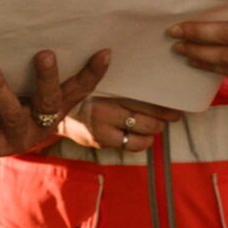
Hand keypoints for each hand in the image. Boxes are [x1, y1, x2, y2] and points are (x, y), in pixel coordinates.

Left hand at [0, 49, 111, 158]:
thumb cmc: (1, 102)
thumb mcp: (22, 90)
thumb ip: (31, 72)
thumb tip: (36, 26)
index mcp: (53, 109)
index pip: (78, 91)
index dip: (92, 74)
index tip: (104, 51)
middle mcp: (40, 124)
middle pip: (48, 102)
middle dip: (47, 78)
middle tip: (44, 54)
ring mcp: (16, 137)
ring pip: (12, 113)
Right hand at [61, 94, 185, 152]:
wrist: (51, 110)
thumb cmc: (81, 93)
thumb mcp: (96, 82)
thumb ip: (120, 82)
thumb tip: (151, 83)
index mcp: (105, 91)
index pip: (141, 100)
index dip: (162, 106)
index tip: (175, 106)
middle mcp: (103, 111)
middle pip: (145, 119)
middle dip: (162, 119)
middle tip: (171, 115)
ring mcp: (101, 129)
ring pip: (141, 136)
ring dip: (152, 131)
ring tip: (156, 125)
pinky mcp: (99, 142)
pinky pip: (129, 146)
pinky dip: (140, 141)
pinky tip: (141, 135)